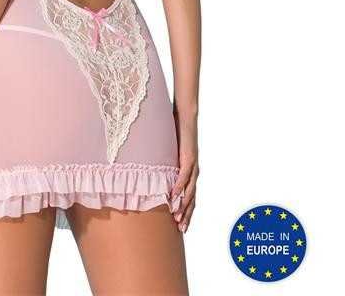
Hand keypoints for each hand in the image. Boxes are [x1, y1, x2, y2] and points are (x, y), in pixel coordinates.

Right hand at [169, 112, 198, 232]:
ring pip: (190, 190)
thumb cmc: (176, 133)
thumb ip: (164, 164)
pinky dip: (180, 185)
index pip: (190, 197)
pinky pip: (185, 174)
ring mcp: (193, 165)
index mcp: (190, 172)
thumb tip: (150, 172)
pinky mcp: (189, 156)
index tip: (181, 226)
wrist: (186, 116)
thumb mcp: (169, 153)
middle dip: (186, 214)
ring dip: (184, 204)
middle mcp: (194, 171)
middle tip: (181, 229)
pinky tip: (175, 195)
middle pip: (192, 198)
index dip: (186, 211)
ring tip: (177, 217)